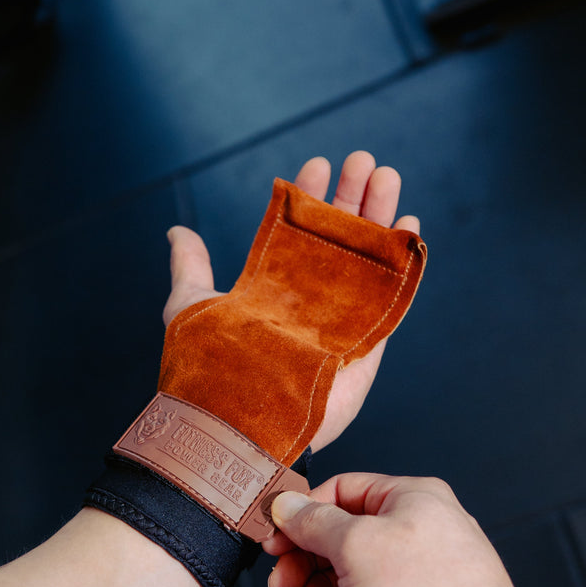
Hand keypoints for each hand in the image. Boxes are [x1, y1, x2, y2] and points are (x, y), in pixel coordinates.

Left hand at [162, 152, 420, 452]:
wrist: (235, 425)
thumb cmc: (206, 370)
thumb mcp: (189, 306)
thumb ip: (190, 268)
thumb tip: (177, 230)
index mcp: (274, 290)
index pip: (298, 234)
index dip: (309, 198)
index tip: (316, 164)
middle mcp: (309, 302)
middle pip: (338, 240)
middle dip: (350, 198)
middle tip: (361, 161)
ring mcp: (339, 322)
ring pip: (367, 261)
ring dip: (378, 217)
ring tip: (384, 177)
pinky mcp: (364, 346)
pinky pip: (389, 298)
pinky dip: (402, 262)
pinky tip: (409, 226)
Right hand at [265, 474, 518, 586]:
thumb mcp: (355, 546)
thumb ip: (314, 522)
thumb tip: (285, 504)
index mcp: (411, 497)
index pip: (341, 490)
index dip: (302, 514)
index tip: (272, 539)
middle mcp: (419, 527)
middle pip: (342, 533)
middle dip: (305, 561)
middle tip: (281, 585)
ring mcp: (420, 570)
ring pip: (351, 571)